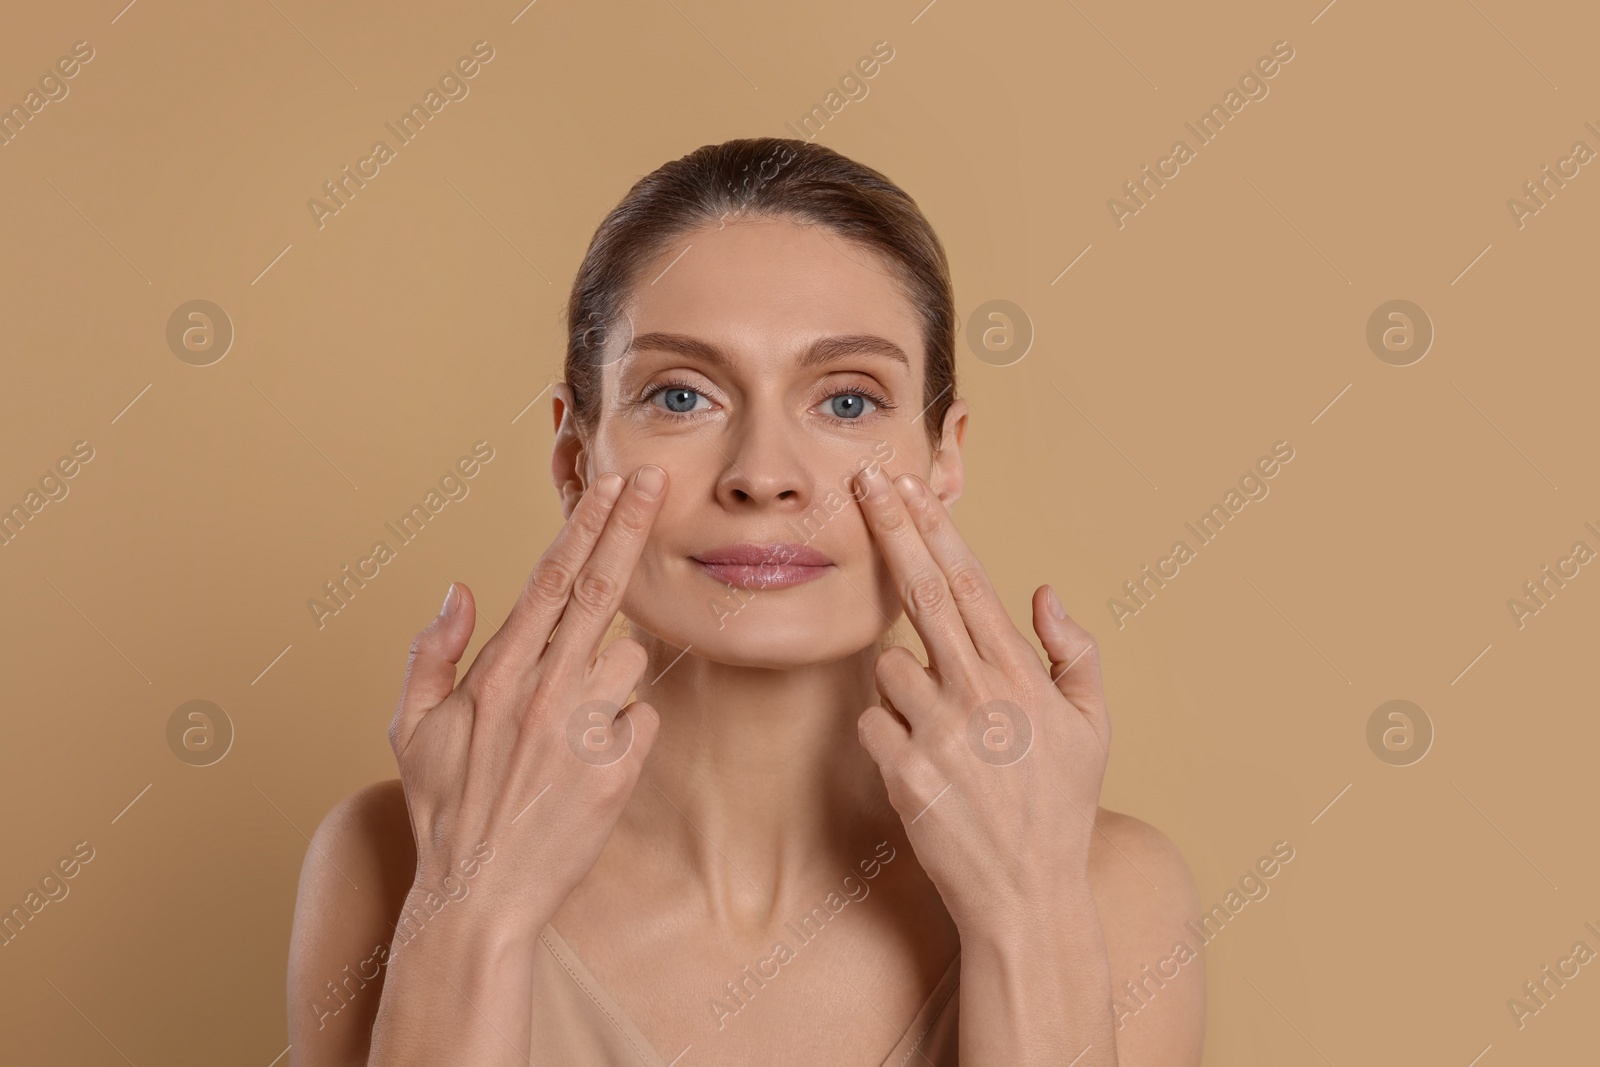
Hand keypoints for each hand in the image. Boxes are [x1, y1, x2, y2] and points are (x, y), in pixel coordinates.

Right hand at [387, 464, 667, 944]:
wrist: (478, 896)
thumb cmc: (444, 808)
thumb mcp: (410, 727)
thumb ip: (432, 651)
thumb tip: (461, 587)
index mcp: (497, 671)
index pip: (551, 580)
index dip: (585, 525)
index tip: (610, 484)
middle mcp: (545, 689)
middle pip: (603, 588)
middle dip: (630, 526)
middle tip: (654, 481)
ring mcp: (586, 728)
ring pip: (632, 659)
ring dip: (614, 673)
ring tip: (571, 720)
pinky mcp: (619, 769)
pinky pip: (642, 720)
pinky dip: (623, 730)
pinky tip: (588, 761)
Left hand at [852, 465, 1111, 931]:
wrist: (1028, 895)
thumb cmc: (1060, 805)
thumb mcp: (1093, 725)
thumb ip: (1074, 651)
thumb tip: (1042, 591)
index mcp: (1020, 675)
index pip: (968, 583)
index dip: (935, 529)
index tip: (908, 486)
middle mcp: (978, 693)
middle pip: (920, 592)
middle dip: (891, 530)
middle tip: (862, 483)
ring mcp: (939, 733)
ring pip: (888, 664)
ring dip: (901, 680)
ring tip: (940, 727)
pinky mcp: (904, 773)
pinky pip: (872, 723)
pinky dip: (887, 732)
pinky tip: (919, 760)